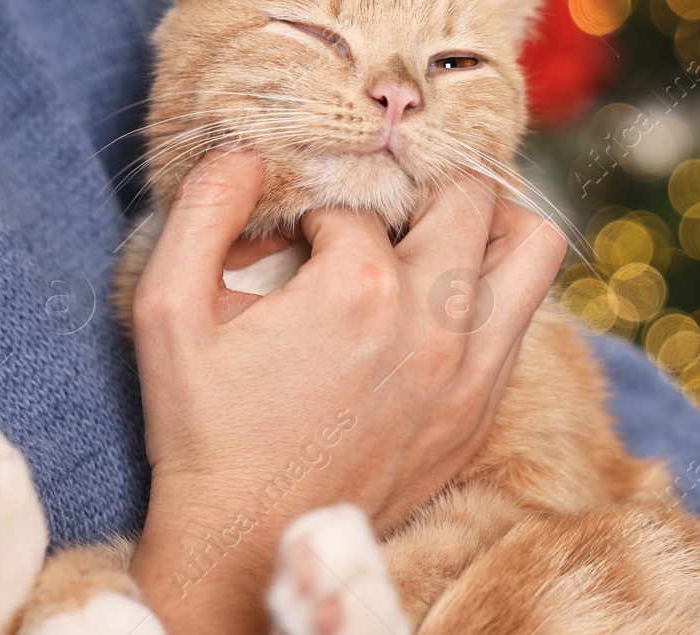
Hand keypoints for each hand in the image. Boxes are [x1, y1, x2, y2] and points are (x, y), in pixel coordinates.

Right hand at [127, 150, 565, 633]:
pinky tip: (429, 307)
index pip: (361, 196)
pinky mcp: (478, 414)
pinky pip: (520, 321)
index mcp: (359, 288)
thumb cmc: (202, 428)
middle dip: (420, 185)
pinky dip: (487, 294)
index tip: (289, 234)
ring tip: (435, 232)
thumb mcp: (167, 311)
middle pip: (473, 196)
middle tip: (376, 207)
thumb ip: (202, 210)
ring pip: (533, 250)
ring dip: (488, 225)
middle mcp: (433, 323)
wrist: (245, 549)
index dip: (318, 201)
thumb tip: (246, 150)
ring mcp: (468, 373)